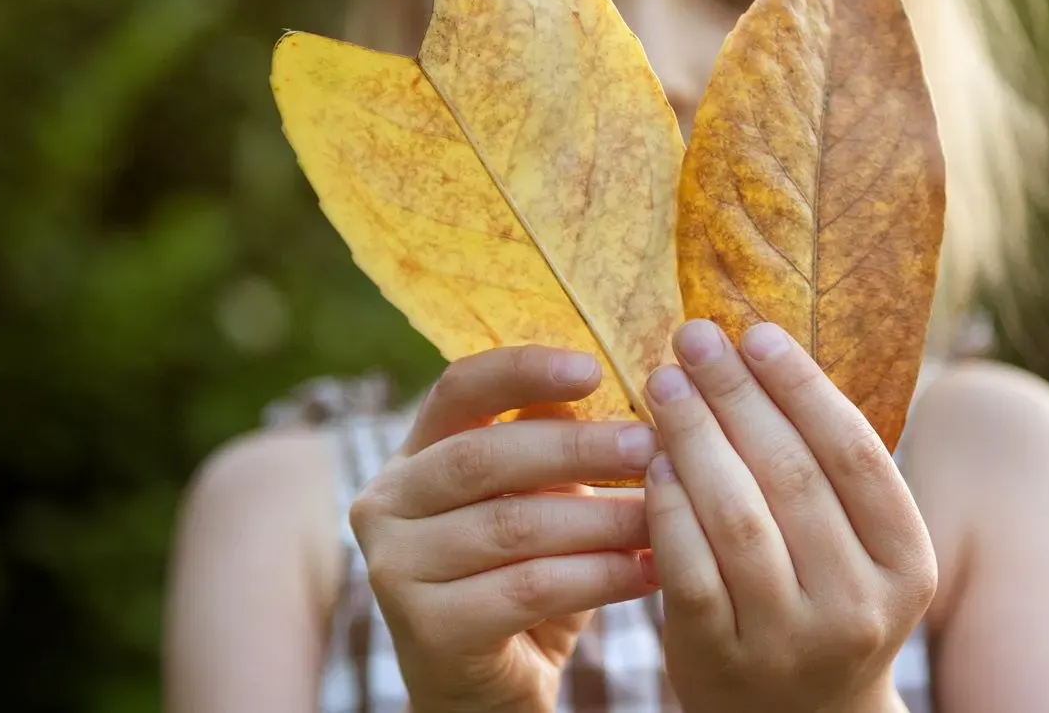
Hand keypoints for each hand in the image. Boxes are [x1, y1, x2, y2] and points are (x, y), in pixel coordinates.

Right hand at [350, 345, 659, 712]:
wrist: (492, 692)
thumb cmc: (522, 580)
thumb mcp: (537, 504)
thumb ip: (551, 449)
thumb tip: (605, 384)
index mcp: (413, 457)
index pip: (459, 389)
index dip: (523, 370)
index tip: (593, 367)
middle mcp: (387, 504)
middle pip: (485, 455)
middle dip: (578, 448)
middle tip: (652, 447)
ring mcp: (395, 568)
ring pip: (512, 525)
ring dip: (600, 519)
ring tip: (662, 516)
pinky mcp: (425, 629)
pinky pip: (526, 588)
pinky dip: (596, 577)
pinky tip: (646, 573)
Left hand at [643, 320, 935, 712]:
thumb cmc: (822, 602)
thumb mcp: (858, 549)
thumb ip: (829, 471)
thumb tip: (764, 350)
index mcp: (907, 563)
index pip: (856, 454)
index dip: (804, 386)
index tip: (757, 333)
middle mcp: (858, 605)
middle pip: (793, 476)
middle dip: (736, 396)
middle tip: (692, 339)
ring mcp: (790, 640)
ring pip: (739, 517)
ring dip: (696, 438)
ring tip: (666, 384)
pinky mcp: (721, 660)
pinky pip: (689, 566)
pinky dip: (668, 506)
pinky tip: (653, 459)